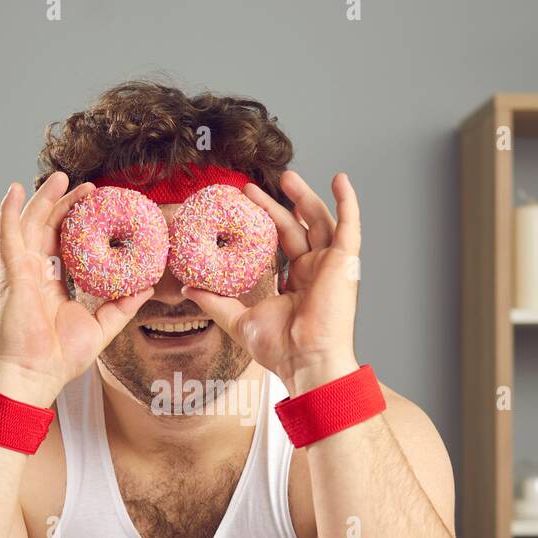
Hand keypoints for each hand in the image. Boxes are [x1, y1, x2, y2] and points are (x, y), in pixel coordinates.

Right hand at [0, 172, 152, 405]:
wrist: (38, 375)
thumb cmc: (62, 358)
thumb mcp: (103, 326)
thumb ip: (123, 305)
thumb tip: (147, 286)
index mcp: (54, 284)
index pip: (67, 245)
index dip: (81, 225)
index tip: (100, 208)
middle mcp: (36, 274)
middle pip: (50, 229)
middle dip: (66, 204)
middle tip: (89, 188)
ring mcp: (22, 272)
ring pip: (31, 225)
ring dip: (44, 199)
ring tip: (61, 177)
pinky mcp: (12, 274)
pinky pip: (8, 237)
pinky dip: (8, 212)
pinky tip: (13, 190)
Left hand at [183, 171, 361, 394]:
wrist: (306, 361)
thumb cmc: (280, 349)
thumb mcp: (238, 319)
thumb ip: (215, 302)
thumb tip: (187, 289)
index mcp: (295, 282)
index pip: (280, 244)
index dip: (264, 223)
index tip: (243, 205)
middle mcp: (314, 271)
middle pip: (297, 228)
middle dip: (277, 205)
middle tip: (252, 187)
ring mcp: (331, 265)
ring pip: (319, 221)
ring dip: (305, 197)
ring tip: (287, 176)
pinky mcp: (345, 262)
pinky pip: (350, 225)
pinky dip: (348, 202)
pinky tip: (340, 180)